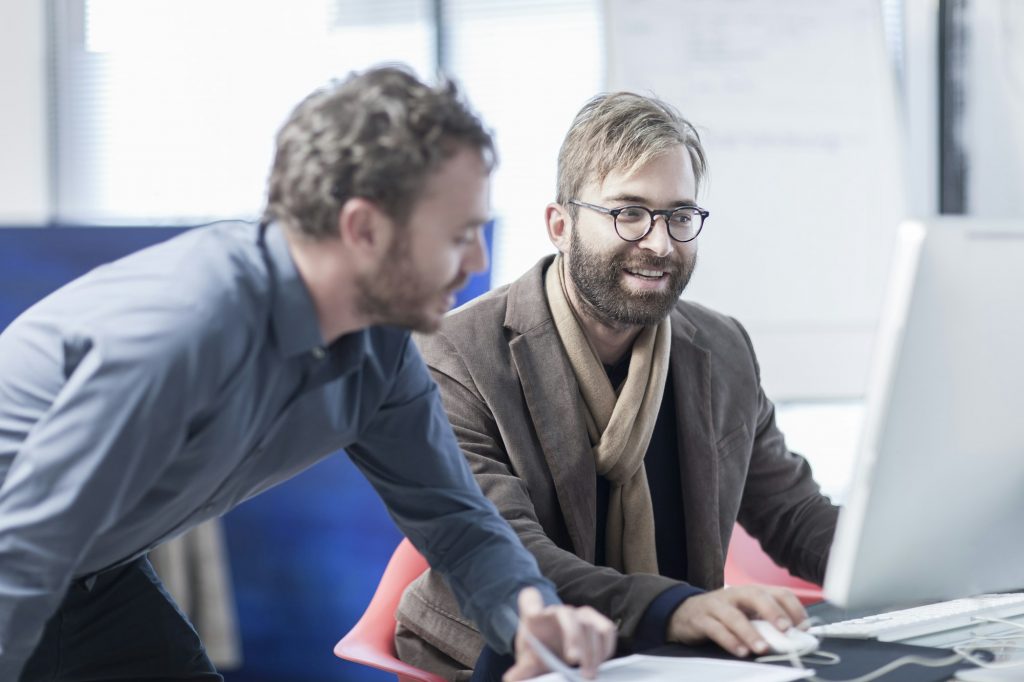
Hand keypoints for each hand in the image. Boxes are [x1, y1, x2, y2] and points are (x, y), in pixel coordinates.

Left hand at [504, 587, 616, 680]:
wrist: (553, 651)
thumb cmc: (538, 653)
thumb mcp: (529, 662)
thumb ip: (523, 669)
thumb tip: (512, 678)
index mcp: (536, 618)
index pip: (530, 600)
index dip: (531, 602)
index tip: (532, 616)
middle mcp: (559, 612)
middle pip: (568, 616)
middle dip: (574, 638)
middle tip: (575, 663)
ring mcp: (579, 615)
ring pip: (590, 624)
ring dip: (593, 650)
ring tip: (589, 673)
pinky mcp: (596, 622)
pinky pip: (607, 629)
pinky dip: (606, 647)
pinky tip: (601, 664)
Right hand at [667, 584, 807, 656]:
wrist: (685, 612)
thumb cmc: (723, 614)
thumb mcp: (747, 613)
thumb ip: (767, 622)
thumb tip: (795, 639)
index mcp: (751, 592)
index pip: (778, 592)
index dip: (793, 608)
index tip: (803, 627)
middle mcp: (735, 594)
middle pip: (755, 596)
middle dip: (773, 612)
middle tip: (785, 629)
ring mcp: (717, 606)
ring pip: (734, 616)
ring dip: (750, 632)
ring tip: (762, 648)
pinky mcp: (701, 619)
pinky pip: (716, 630)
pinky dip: (729, 641)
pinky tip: (741, 651)